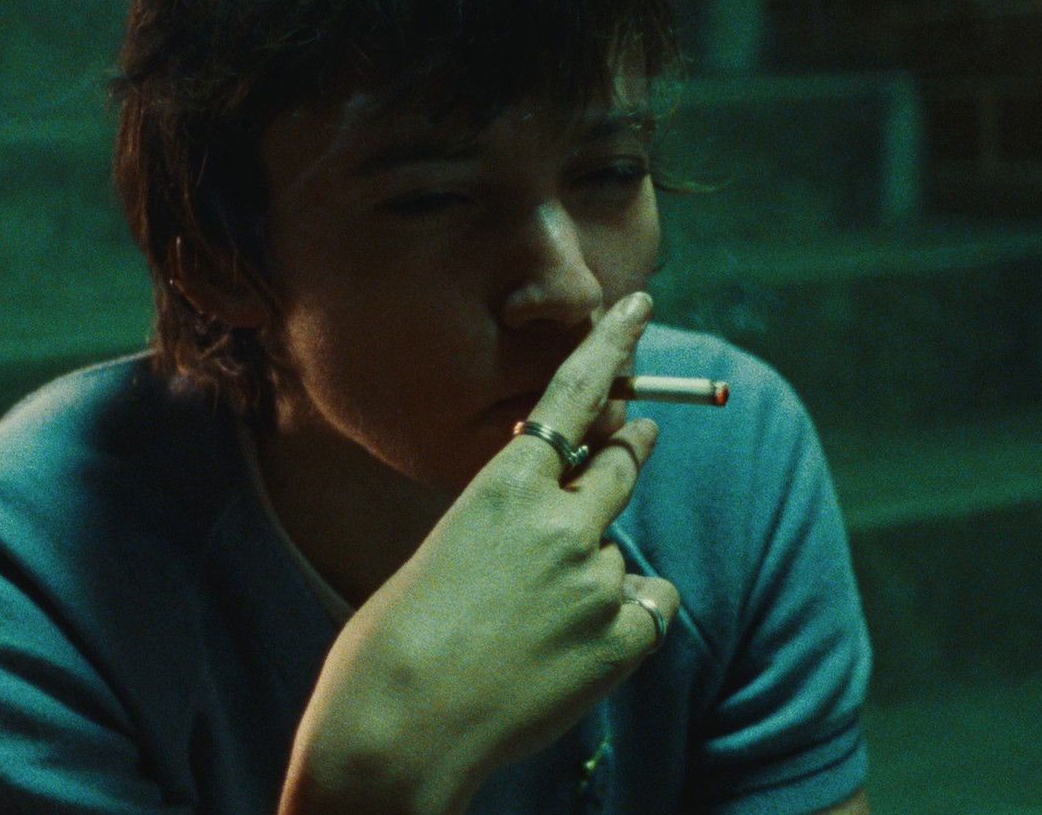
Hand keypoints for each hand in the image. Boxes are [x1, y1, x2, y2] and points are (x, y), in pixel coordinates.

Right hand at [281, 292, 680, 814]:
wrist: (398, 733)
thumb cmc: (394, 643)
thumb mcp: (445, 551)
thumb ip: (508, 521)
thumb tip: (568, 518)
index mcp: (502, 486)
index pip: (572, 396)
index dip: (611, 347)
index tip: (640, 308)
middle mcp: (562, 522)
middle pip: (624, 463)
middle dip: (631, 447)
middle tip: (638, 434)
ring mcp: (597, 581)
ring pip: (621, 552)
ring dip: (594, 572)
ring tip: (531, 625)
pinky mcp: (621, 640)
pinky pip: (647, 607)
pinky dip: (621, 622)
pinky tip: (568, 654)